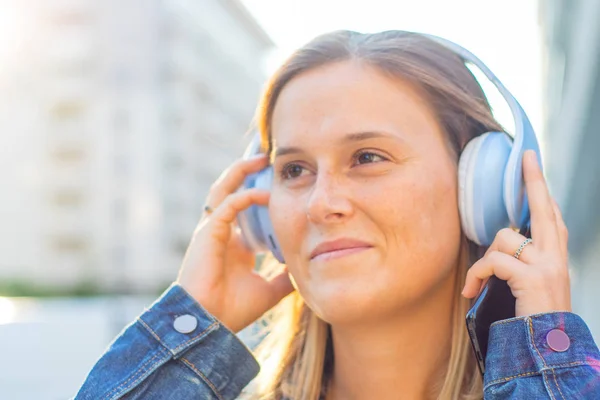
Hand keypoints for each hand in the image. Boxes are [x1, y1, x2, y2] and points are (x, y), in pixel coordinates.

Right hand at [176, 154, 293, 332]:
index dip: (259, 194)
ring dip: (241, 172)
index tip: (279, 183)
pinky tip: (265, 193)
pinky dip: (245, 196)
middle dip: (246, 172)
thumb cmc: (232, 309)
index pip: (244, 210)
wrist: (208, 324)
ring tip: (260, 158)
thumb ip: (283, 277)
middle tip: (266, 157)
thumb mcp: (268, 290)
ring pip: (223, 190)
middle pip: (230, 191)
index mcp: (232, 244)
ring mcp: (211, 231)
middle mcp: (220, 232)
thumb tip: (305, 269)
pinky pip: (227, 205)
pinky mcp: (207, 233)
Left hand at [461, 150, 571, 316]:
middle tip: (526, 156)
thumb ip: (524, 259)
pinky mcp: (531, 277)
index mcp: (556, 254)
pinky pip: (493, 261)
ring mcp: (546, 265)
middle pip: (543, 208)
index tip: (532, 162)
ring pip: (503, 238)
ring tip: (479, 282)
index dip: (541, 189)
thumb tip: (503, 239)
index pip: (550, 214)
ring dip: (485, 260)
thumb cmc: (535, 315)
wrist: (549, 347)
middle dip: (534, 180)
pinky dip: (477, 275)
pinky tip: (471, 291)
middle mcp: (555, 255)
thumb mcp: (534, 282)